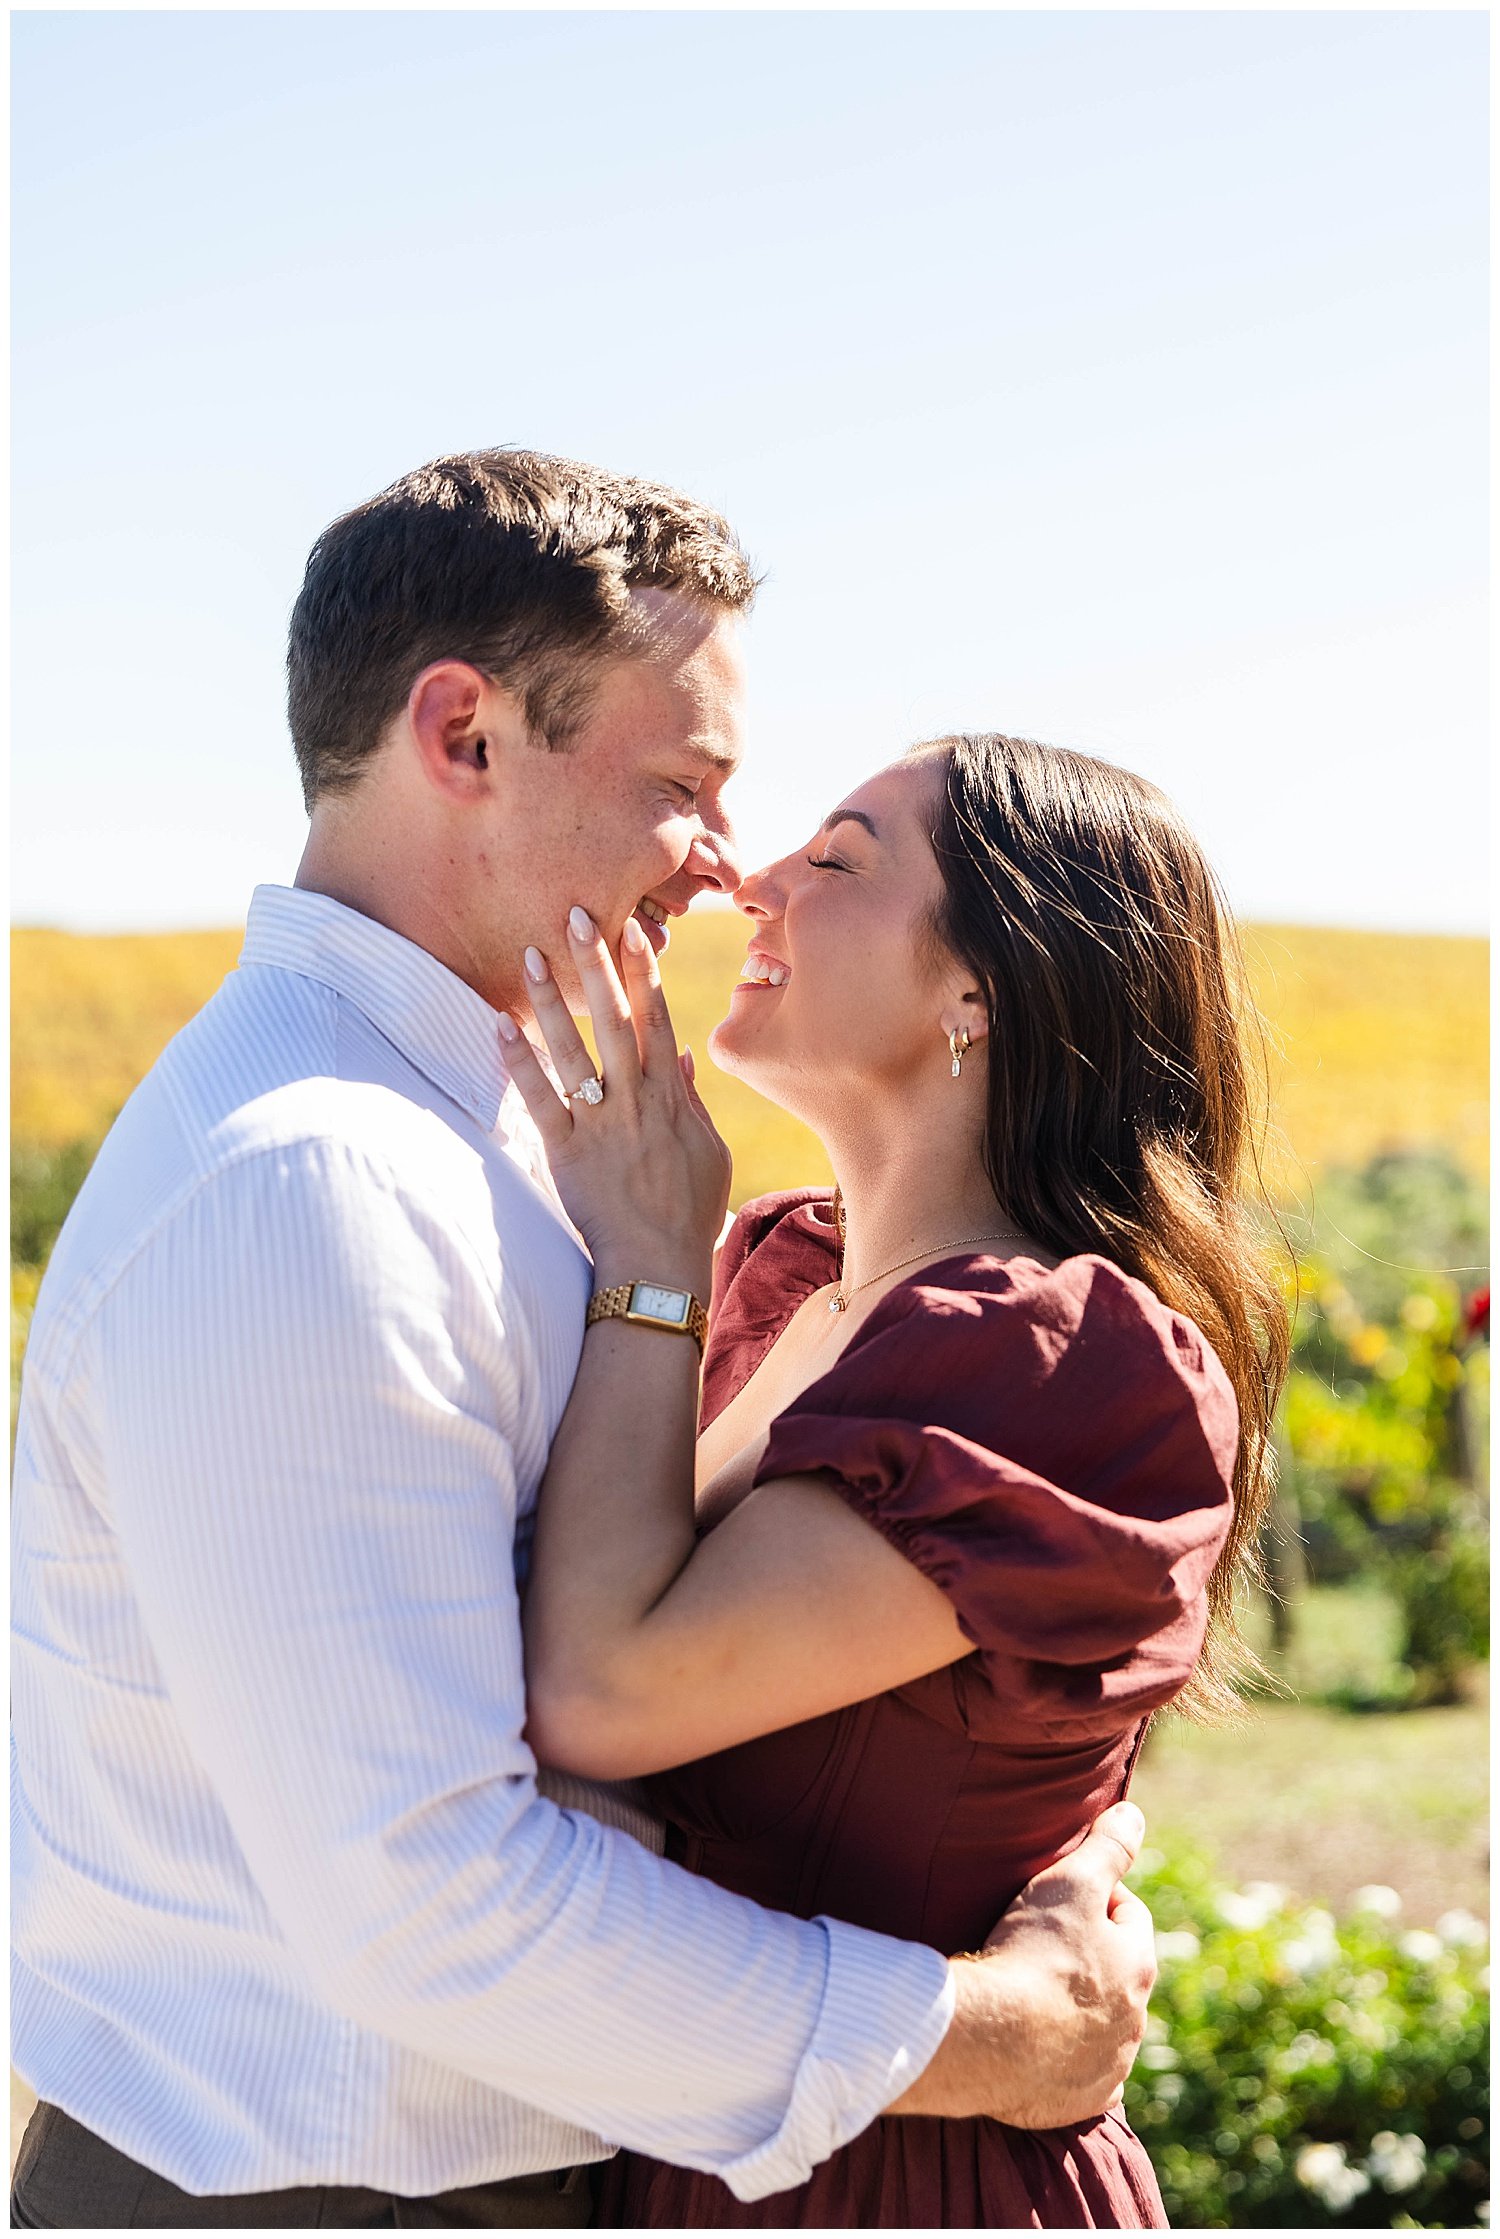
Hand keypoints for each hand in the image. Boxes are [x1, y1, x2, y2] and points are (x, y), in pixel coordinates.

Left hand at [498, 908, 730, 1289]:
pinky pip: (540, 1099)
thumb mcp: (707, 1152)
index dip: (643, 971)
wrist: (657, 1267)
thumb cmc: (688, 1212)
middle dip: (596, 964)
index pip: (657, 1018)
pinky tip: (501, 1025)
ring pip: (574, 1049)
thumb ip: (691, 1101)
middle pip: (615, 1018)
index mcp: (671, 1096)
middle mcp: (637, 1100)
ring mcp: (601, 1124)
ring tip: (530, 955)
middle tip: (575, 914)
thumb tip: (680, 1055)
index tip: (630, 928)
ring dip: (552, 999)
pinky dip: (520, 1062)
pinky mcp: (567, 1151)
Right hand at [888, 1802, 1156, 2127]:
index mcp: (1139, 1964)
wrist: (992, 2041)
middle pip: (1116, 1972)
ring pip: (1101, 2024)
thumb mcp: (1070, 1882)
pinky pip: (1081, 2074)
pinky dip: (1064, 2058)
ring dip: (1075, 2007)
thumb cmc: (1033, 1954)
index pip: (1128, 1913)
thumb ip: (1107, 1847)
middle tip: (1037, 1942)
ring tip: (1028, 1992)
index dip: (1094, 1896)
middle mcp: (1136, 2019)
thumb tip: (1134, 1814)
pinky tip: (1036, 2045)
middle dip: (1087, 1955)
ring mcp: (1111, 2064)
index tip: (1056, 1897)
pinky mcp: (1080, 2100)